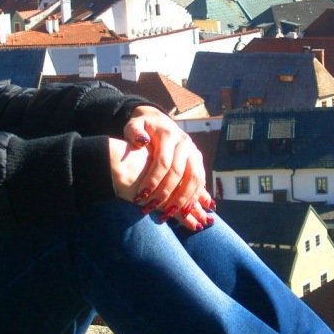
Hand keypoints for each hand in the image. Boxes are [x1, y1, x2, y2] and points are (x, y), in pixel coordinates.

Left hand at [121, 107, 213, 229]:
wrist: (158, 120)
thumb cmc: (142, 127)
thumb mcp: (133, 125)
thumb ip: (134, 132)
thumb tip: (141, 141)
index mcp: (168, 135)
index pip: (163, 161)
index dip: (153, 180)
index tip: (140, 196)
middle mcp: (185, 143)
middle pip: (180, 173)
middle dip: (166, 193)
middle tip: (151, 208)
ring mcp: (194, 152)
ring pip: (194, 179)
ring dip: (182, 199)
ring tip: (168, 214)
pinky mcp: (198, 161)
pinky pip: (200, 181)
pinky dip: (193, 197)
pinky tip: (183, 210)